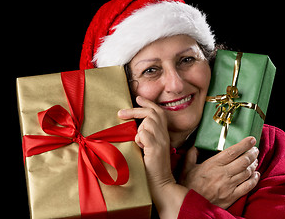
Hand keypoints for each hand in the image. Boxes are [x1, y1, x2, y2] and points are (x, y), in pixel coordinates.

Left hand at [118, 96, 187, 217]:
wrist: (161, 185)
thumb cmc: (152, 169)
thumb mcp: (150, 149)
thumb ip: (146, 137)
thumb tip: (134, 126)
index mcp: (163, 134)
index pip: (158, 112)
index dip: (148, 104)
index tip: (138, 98)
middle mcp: (164, 135)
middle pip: (153, 113)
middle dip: (136, 110)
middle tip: (120, 113)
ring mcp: (161, 142)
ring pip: (148, 122)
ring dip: (138, 128)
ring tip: (138, 142)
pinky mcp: (155, 149)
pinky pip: (143, 134)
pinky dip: (138, 138)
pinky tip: (139, 147)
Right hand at [179, 137, 259, 208]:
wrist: (189, 205)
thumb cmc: (187, 186)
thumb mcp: (186, 167)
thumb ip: (191, 154)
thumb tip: (196, 145)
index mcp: (212, 165)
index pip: (232, 152)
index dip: (244, 144)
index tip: (251, 139)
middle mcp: (223, 174)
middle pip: (243, 161)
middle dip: (252, 153)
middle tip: (255, 149)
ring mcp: (228, 186)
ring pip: (247, 172)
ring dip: (253, 164)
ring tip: (255, 159)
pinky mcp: (231, 197)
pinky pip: (248, 187)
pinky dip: (254, 179)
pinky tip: (256, 174)